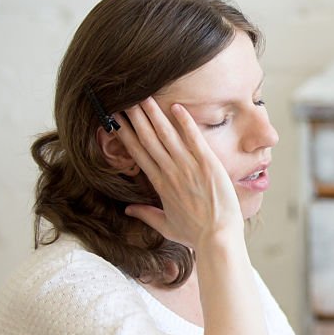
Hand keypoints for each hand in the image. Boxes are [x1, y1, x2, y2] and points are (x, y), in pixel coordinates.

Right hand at [116, 97, 243, 247]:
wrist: (217, 238)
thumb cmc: (195, 234)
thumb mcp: (166, 226)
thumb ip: (146, 215)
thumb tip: (127, 209)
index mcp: (159, 184)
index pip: (138, 154)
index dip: (126, 135)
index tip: (116, 121)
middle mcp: (170, 172)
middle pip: (148, 139)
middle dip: (135, 118)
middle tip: (124, 99)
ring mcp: (188, 167)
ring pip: (167, 135)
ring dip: (154, 114)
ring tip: (143, 96)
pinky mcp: (207, 164)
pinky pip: (194, 138)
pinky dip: (185, 122)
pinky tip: (176, 107)